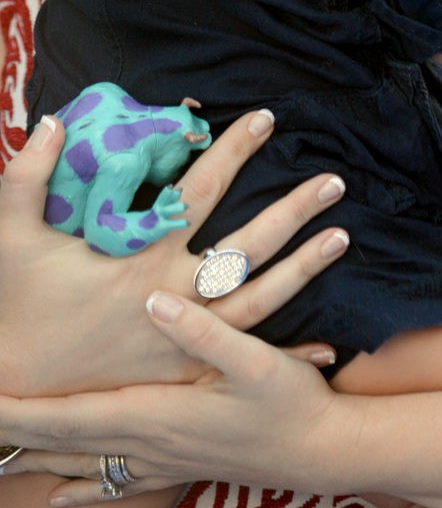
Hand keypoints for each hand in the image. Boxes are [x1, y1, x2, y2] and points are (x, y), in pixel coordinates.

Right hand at [0, 110, 348, 395]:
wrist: (11, 389)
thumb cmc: (14, 306)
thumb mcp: (10, 236)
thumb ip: (27, 176)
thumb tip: (52, 121)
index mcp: (138, 260)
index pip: (199, 193)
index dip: (233, 152)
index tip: (265, 118)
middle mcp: (171, 299)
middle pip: (247, 246)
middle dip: (293, 210)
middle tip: (335, 180)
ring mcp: (182, 340)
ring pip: (258, 301)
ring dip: (303, 269)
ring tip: (343, 237)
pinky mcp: (183, 372)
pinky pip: (245, 357)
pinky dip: (286, 349)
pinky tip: (327, 344)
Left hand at [0, 293, 350, 506]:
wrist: (323, 453)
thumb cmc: (292, 402)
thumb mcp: (256, 359)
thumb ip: (203, 331)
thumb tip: (152, 306)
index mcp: (158, 413)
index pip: (73, 414)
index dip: (24, 411)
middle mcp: (149, 442)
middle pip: (65, 438)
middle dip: (17, 430)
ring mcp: (161, 459)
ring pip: (82, 461)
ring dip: (37, 455)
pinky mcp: (176, 467)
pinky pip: (113, 483)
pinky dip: (79, 487)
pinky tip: (59, 495)